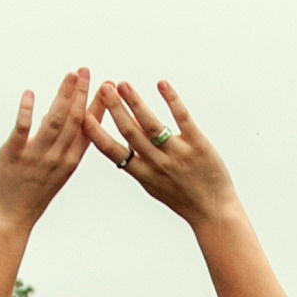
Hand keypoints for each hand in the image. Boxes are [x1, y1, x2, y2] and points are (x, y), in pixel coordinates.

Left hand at [0, 70, 94, 232]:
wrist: (10, 219)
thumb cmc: (31, 197)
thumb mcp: (56, 174)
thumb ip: (61, 148)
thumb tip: (60, 120)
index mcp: (69, 161)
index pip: (88, 129)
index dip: (98, 107)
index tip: (107, 88)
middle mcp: (57, 157)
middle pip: (74, 120)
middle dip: (81, 93)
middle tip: (86, 70)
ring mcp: (36, 155)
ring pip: (54, 120)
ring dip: (63, 95)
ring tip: (70, 75)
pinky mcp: (13, 154)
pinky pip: (22, 129)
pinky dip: (26, 110)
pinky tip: (30, 93)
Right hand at [88, 78, 238, 232]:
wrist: (213, 212)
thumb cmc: (182, 197)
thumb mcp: (154, 184)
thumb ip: (138, 160)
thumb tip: (125, 131)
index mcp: (142, 174)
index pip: (113, 151)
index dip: (96, 133)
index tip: (82, 115)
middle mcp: (157, 163)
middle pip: (130, 132)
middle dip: (115, 108)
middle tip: (104, 87)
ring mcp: (177, 154)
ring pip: (152, 124)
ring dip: (135, 102)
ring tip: (123, 84)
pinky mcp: (198, 145)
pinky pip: (182, 118)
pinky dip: (171, 100)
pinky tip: (162, 84)